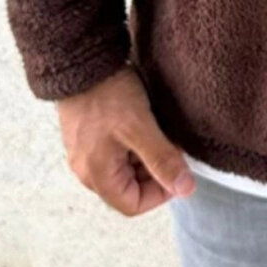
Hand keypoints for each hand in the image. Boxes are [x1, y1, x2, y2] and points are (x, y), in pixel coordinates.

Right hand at [57, 61, 197, 216]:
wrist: (80, 61)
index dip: (159, 193)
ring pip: (124, 170)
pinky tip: (144, 124)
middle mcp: (87, 170)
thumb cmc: (107, 94)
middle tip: (169, 147)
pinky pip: (116, 153)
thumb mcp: (140, 128)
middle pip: (128, 189)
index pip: (132, 206)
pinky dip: (134, 145)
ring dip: (145, 157)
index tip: (175, 169)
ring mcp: (86, 153)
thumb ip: (162, 160)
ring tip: (158, 132)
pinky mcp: (88, 137)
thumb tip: (185, 189)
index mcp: (96, 175)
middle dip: (154, 172)